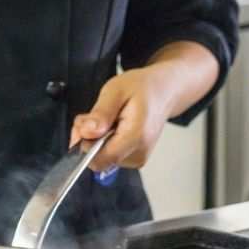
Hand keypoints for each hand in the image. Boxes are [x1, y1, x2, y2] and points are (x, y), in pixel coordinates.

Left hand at [69, 41, 218, 172]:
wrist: (164, 92)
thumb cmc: (142, 88)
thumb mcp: (115, 90)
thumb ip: (100, 114)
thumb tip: (86, 133)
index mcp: (135, 136)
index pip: (100, 159)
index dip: (84, 144)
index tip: (84, 123)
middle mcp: (139, 152)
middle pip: (99, 160)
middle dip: (88, 140)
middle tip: (93, 116)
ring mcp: (139, 158)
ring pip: (103, 159)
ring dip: (96, 140)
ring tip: (107, 119)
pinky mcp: (136, 158)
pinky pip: (111, 156)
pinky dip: (104, 142)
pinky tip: (112, 127)